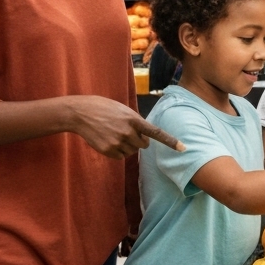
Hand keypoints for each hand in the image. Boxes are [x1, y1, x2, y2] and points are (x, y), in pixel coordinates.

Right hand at [68, 95, 184, 158]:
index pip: (156, 132)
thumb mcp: (123, 109)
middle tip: (127, 132)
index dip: (170, 141)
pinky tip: (108, 140)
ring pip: (132, 151)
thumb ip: (135, 121)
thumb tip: (145, 136)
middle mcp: (127, 132)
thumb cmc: (103, 108)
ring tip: (114, 133)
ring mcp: (117, 142)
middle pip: (143, 145)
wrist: (81, 113)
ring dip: (127, 146)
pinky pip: (121, 157)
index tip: (183, 148)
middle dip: (139, 141)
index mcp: (133, 119)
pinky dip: (117, 151)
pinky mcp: (108, 150)